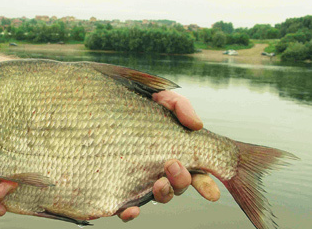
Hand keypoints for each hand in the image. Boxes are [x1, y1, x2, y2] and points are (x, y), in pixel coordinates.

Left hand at [118, 91, 220, 221]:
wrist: (100, 108)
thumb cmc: (136, 105)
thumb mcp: (160, 99)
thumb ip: (179, 106)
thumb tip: (196, 124)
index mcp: (175, 153)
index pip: (197, 173)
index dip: (205, 184)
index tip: (211, 193)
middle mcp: (160, 169)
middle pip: (179, 186)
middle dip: (182, 182)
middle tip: (173, 165)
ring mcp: (140, 179)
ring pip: (159, 197)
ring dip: (164, 194)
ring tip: (159, 182)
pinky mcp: (118, 186)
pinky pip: (125, 208)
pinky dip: (130, 213)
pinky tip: (131, 209)